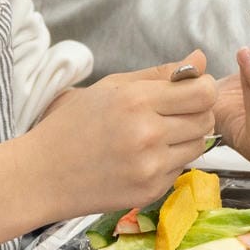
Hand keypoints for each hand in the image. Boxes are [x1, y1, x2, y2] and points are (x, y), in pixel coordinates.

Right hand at [28, 53, 216, 214]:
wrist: (42, 175)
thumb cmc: (72, 125)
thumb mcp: (111, 87)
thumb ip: (160, 73)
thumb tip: (201, 58)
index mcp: (136, 101)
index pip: (203, 92)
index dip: (202, 88)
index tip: (190, 89)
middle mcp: (148, 135)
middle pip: (206, 119)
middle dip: (197, 112)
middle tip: (171, 112)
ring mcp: (150, 167)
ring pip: (199, 145)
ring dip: (186, 137)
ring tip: (155, 135)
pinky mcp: (150, 191)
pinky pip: (180, 169)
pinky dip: (169, 161)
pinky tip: (142, 157)